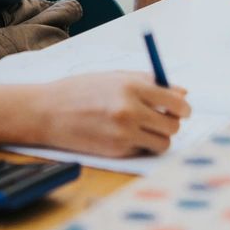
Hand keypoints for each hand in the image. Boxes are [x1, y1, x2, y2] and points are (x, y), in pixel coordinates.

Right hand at [34, 72, 189, 157]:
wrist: (47, 112)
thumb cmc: (80, 91)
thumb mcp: (114, 77)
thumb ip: (149, 82)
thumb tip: (182, 92)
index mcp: (131, 87)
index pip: (175, 102)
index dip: (183, 107)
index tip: (181, 109)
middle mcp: (130, 111)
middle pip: (173, 125)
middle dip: (172, 123)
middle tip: (162, 120)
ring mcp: (123, 134)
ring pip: (163, 143)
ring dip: (158, 138)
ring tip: (143, 129)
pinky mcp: (116, 152)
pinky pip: (142, 151)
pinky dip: (139, 145)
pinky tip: (122, 135)